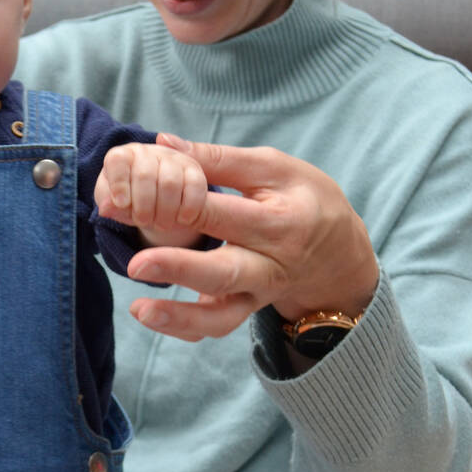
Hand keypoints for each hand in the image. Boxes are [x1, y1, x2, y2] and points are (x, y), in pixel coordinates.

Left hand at [96, 141, 207, 246]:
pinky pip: (195, 188)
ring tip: (161, 224)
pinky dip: (188, 209)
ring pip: (170, 183)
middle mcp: (148, 152)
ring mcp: (173, 159)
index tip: (122, 203)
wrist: (156, 204)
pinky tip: (181, 219)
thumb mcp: (114, 205)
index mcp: (122, 157)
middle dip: (143, 207)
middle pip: (144, 176)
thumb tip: (105, 209)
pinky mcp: (194, 171)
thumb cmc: (130, 201)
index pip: (117, 161)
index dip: (119, 183)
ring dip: (165, 212)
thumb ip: (109, 205)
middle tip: (144, 222)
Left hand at [124, 134, 378, 341]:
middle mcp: (269, 267)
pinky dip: (184, 328)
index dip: (178, 206)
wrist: (338, 255)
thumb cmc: (303, 200)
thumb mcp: (273, 169)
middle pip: (224, 271)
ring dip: (180, 317)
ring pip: (221, 316)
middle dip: (179, 268)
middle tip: (136, 264)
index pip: (223, 214)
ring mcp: (256, 295)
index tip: (134, 202)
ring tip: (140, 310)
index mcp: (279, 223)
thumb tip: (163, 143)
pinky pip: (215, 327)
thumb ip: (218, 160)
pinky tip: (150, 316)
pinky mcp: (244, 311)